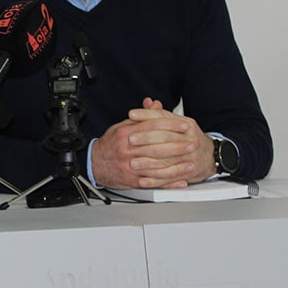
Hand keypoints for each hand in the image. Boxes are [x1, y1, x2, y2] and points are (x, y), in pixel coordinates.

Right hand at [91, 98, 215, 189]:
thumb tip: (154, 104)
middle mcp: (127, 149)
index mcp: (125, 133)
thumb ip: (141, 117)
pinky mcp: (131, 180)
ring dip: (177, 166)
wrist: (94, 164)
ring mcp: (129, 166)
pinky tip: (180, 181)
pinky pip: (153, 182)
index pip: (152, 126)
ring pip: (157, 166)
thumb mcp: (122, 126)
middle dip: (178, 145)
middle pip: (157, 146)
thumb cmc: (110, 145)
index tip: (186, 125)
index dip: (171, 125)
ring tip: (191, 164)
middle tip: (193, 144)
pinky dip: (168, 183)